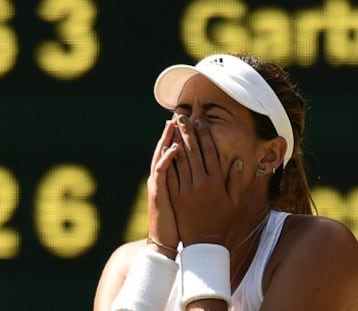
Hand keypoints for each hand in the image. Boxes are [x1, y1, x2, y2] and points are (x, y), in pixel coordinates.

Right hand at [147, 120, 179, 253]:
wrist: (166, 241)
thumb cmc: (179, 222)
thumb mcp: (184, 199)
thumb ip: (189, 182)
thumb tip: (199, 170)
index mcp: (172, 178)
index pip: (176, 153)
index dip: (181, 138)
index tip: (190, 123)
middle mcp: (163, 178)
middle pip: (167, 149)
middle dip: (173, 132)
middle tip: (179, 115)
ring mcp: (159, 184)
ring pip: (161, 157)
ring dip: (167, 140)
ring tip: (174, 125)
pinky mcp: (158, 192)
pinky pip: (162, 172)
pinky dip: (167, 159)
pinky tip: (174, 148)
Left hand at [167, 115, 243, 246]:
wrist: (203, 243)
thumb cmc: (221, 222)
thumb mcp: (234, 202)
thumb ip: (236, 180)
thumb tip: (238, 159)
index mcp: (216, 182)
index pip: (210, 152)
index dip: (205, 135)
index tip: (200, 122)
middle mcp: (201, 182)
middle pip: (193, 151)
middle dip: (187, 132)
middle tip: (182, 117)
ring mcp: (186, 189)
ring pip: (180, 160)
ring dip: (176, 141)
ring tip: (173, 127)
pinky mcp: (175, 196)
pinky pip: (171, 174)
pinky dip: (168, 159)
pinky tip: (165, 147)